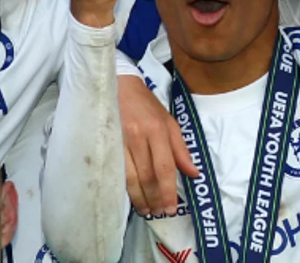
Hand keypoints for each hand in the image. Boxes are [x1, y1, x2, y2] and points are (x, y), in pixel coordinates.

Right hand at [120, 74, 197, 216]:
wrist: (118, 85)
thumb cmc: (146, 105)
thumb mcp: (169, 122)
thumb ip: (180, 149)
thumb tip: (193, 173)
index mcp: (158, 130)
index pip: (165, 167)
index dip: (168, 190)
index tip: (171, 207)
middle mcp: (139, 136)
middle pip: (147, 175)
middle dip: (154, 198)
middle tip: (159, 212)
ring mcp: (120, 140)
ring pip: (130, 177)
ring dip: (138, 197)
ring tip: (146, 210)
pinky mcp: (106, 143)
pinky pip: (116, 171)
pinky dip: (123, 187)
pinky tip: (128, 197)